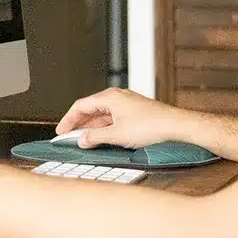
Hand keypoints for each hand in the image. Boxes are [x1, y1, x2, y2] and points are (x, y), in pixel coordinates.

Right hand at [55, 87, 187, 148]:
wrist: (175, 126)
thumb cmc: (151, 125)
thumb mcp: (117, 135)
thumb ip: (95, 137)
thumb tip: (82, 140)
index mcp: (110, 97)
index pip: (80, 106)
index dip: (68, 120)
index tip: (61, 131)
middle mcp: (117, 97)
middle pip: (90, 109)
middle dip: (79, 124)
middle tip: (69, 137)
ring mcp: (126, 104)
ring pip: (102, 115)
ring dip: (91, 127)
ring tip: (84, 141)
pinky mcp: (134, 112)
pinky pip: (112, 118)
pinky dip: (103, 128)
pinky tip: (102, 138)